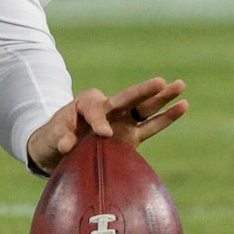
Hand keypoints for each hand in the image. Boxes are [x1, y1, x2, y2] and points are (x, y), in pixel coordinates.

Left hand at [26, 76, 188, 174]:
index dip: (99, 120)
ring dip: (163, 97)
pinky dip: (167, 117)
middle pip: (128, 98)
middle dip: (144, 91)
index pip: (96, 108)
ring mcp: (122, 121)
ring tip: (181, 84)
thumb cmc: (53, 140)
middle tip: (160, 82)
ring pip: (145, 108)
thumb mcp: (50, 139)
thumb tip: (68, 144)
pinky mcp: (131, 137)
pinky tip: (183, 105)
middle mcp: (108, 108)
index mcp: (86, 103)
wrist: (58, 152)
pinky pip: (151, 126)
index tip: (102, 134)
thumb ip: (59, 138)